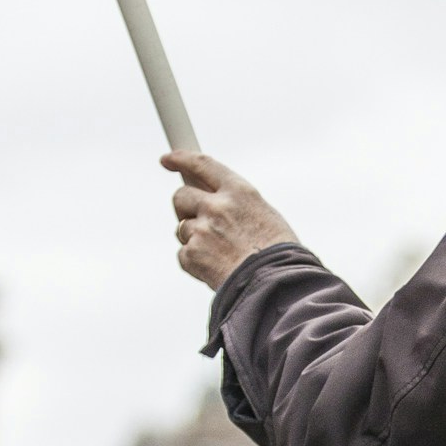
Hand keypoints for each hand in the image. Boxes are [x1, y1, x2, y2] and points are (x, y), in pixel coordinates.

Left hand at [164, 151, 294, 287]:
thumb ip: (236, 204)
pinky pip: (184, 253)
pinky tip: (217, 268)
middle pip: (181, 196)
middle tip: (196, 220)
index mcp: (239, 192)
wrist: (275, 285)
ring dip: (194, 238)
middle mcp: (217, 206)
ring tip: (220, 253)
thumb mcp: (263, 216)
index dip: (181, 159)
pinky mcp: (191, 254)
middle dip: (184, 207)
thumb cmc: (278, 255)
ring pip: (182, 227)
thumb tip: (211, 197)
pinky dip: (195, 261)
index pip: (202, 164)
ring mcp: (202, 230)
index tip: (168, 159)